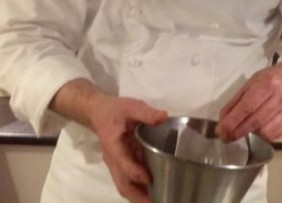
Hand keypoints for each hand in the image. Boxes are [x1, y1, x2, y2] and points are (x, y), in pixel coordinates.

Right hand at [50, 79, 167, 202]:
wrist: (99, 112)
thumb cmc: (116, 110)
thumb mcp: (131, 106)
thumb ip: (146, 113)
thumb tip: (163, 117)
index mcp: (114, 146)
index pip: (123, 163)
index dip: (135, 172)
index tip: (149, 179)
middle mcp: (113, 159)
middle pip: (122, 183)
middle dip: (137, 196)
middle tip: (154, 202)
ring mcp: (115, 164)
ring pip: (124, 185)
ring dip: (138, 195)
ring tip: (157, 200)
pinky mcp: (121, 164)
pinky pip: (127, 181)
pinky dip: (138, 189)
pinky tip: (152, 191)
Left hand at [216, 62, 281, 142]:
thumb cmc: (265, 82)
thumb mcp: (247, 86)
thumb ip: (234, 104)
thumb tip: (222, 124)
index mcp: (267, 83)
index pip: (247, 107)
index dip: (232, 122)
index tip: (221, 131)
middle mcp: (280, 96)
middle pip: (256, 121)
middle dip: (238, 132)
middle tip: (226, 137)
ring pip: (265, 131)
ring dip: (251, 134)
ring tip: (245, 129)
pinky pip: (273, 136)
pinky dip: (262, 137)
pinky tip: (258, 130)